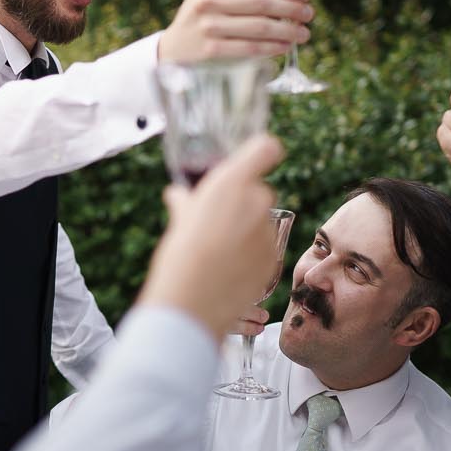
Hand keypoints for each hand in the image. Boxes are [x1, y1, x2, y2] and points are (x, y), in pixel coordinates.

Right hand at [137, 134, 286, 335]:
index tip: (253, 162)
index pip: (265, 149)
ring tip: (221, 250)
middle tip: (220, 220)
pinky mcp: (273, 258)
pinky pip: (265, 247)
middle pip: (260, 190)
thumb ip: (185, 202)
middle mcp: (256, 201)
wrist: (192, 301)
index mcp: (232, 182)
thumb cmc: (180, 254)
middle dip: (244, 202)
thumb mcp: (179, 221)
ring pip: (263, 221)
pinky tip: (230, 267)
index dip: (261, 153)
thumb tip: (177, 194)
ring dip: (248, 229)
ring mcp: (267, 231)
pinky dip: (252, 253)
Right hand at [158, 0, 311, 62]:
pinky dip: (273, 47)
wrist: (172, 49)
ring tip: (304, 33)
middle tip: (309, 14)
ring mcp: (208, 25)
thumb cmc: (203, 20)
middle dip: (291, 8)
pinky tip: (286, 46)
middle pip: (261, 2)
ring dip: (288, 30)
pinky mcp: (210, 49)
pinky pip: (250, 47)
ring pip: (259, 26)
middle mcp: (207, 0)